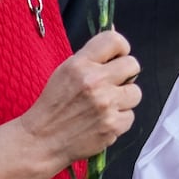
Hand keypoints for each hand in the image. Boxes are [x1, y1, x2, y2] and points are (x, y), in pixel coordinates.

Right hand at [21, 29, 141, 167]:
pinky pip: (130, 116)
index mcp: (80, 64)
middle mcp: (95, 81)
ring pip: (136, 92)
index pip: (114, 40)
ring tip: (106, 105)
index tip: (117, 57)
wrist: (42, 140)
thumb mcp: (65, 72)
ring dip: (124, 99)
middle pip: (133, 65)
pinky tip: (103, 122)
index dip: (121, 48)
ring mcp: (106, 104)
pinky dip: (119, 120)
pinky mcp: (113, 125)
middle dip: (126, 74)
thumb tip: (115, 37)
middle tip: (113, 84)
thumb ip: (91, 57)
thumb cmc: (54, 105)